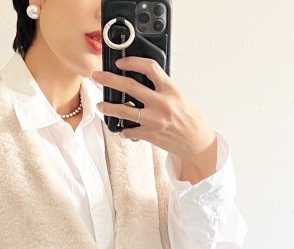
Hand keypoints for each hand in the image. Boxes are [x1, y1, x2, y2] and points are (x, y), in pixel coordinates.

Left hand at [91, 57, 215, 161]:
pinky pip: (129, 131)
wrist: (196, 141)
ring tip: (100, 105)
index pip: (150, 68)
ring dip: (109, 107)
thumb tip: (142, 81)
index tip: (121, 62)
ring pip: (124, 111)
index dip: (133, 62)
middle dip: (109, 80)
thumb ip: (161, 89)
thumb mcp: (178, 96)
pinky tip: (122, 129)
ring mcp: (154, 120)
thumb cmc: (188, 118)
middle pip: (130, 87)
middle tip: (97, 76)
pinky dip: (123, 130)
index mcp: (170, 89)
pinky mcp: (150, 134)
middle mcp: (161, 103)